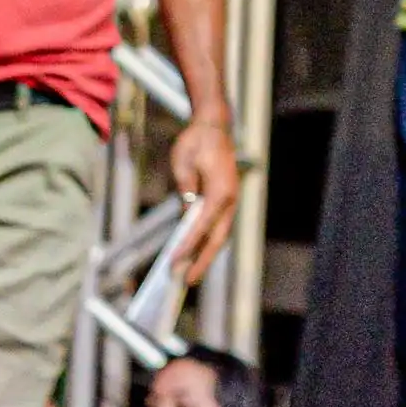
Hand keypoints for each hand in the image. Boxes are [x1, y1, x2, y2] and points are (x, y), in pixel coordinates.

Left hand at [169, 114, 241, 284]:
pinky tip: (196, 249)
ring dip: (206, 253)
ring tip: (190, 271)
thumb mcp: (183, 164)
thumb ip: (186, 192)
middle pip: (218, 238)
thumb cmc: (196, 141)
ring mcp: (231, 198)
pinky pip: (219, 224)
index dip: (188, 246)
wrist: (213, 125)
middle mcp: (230, 198)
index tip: (174, 262)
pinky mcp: (227, 197)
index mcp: (220, 192)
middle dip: (203, 261)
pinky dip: (208, 239)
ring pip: (221, 233)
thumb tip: (186, 215)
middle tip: (187, 281)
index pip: (201, 226)